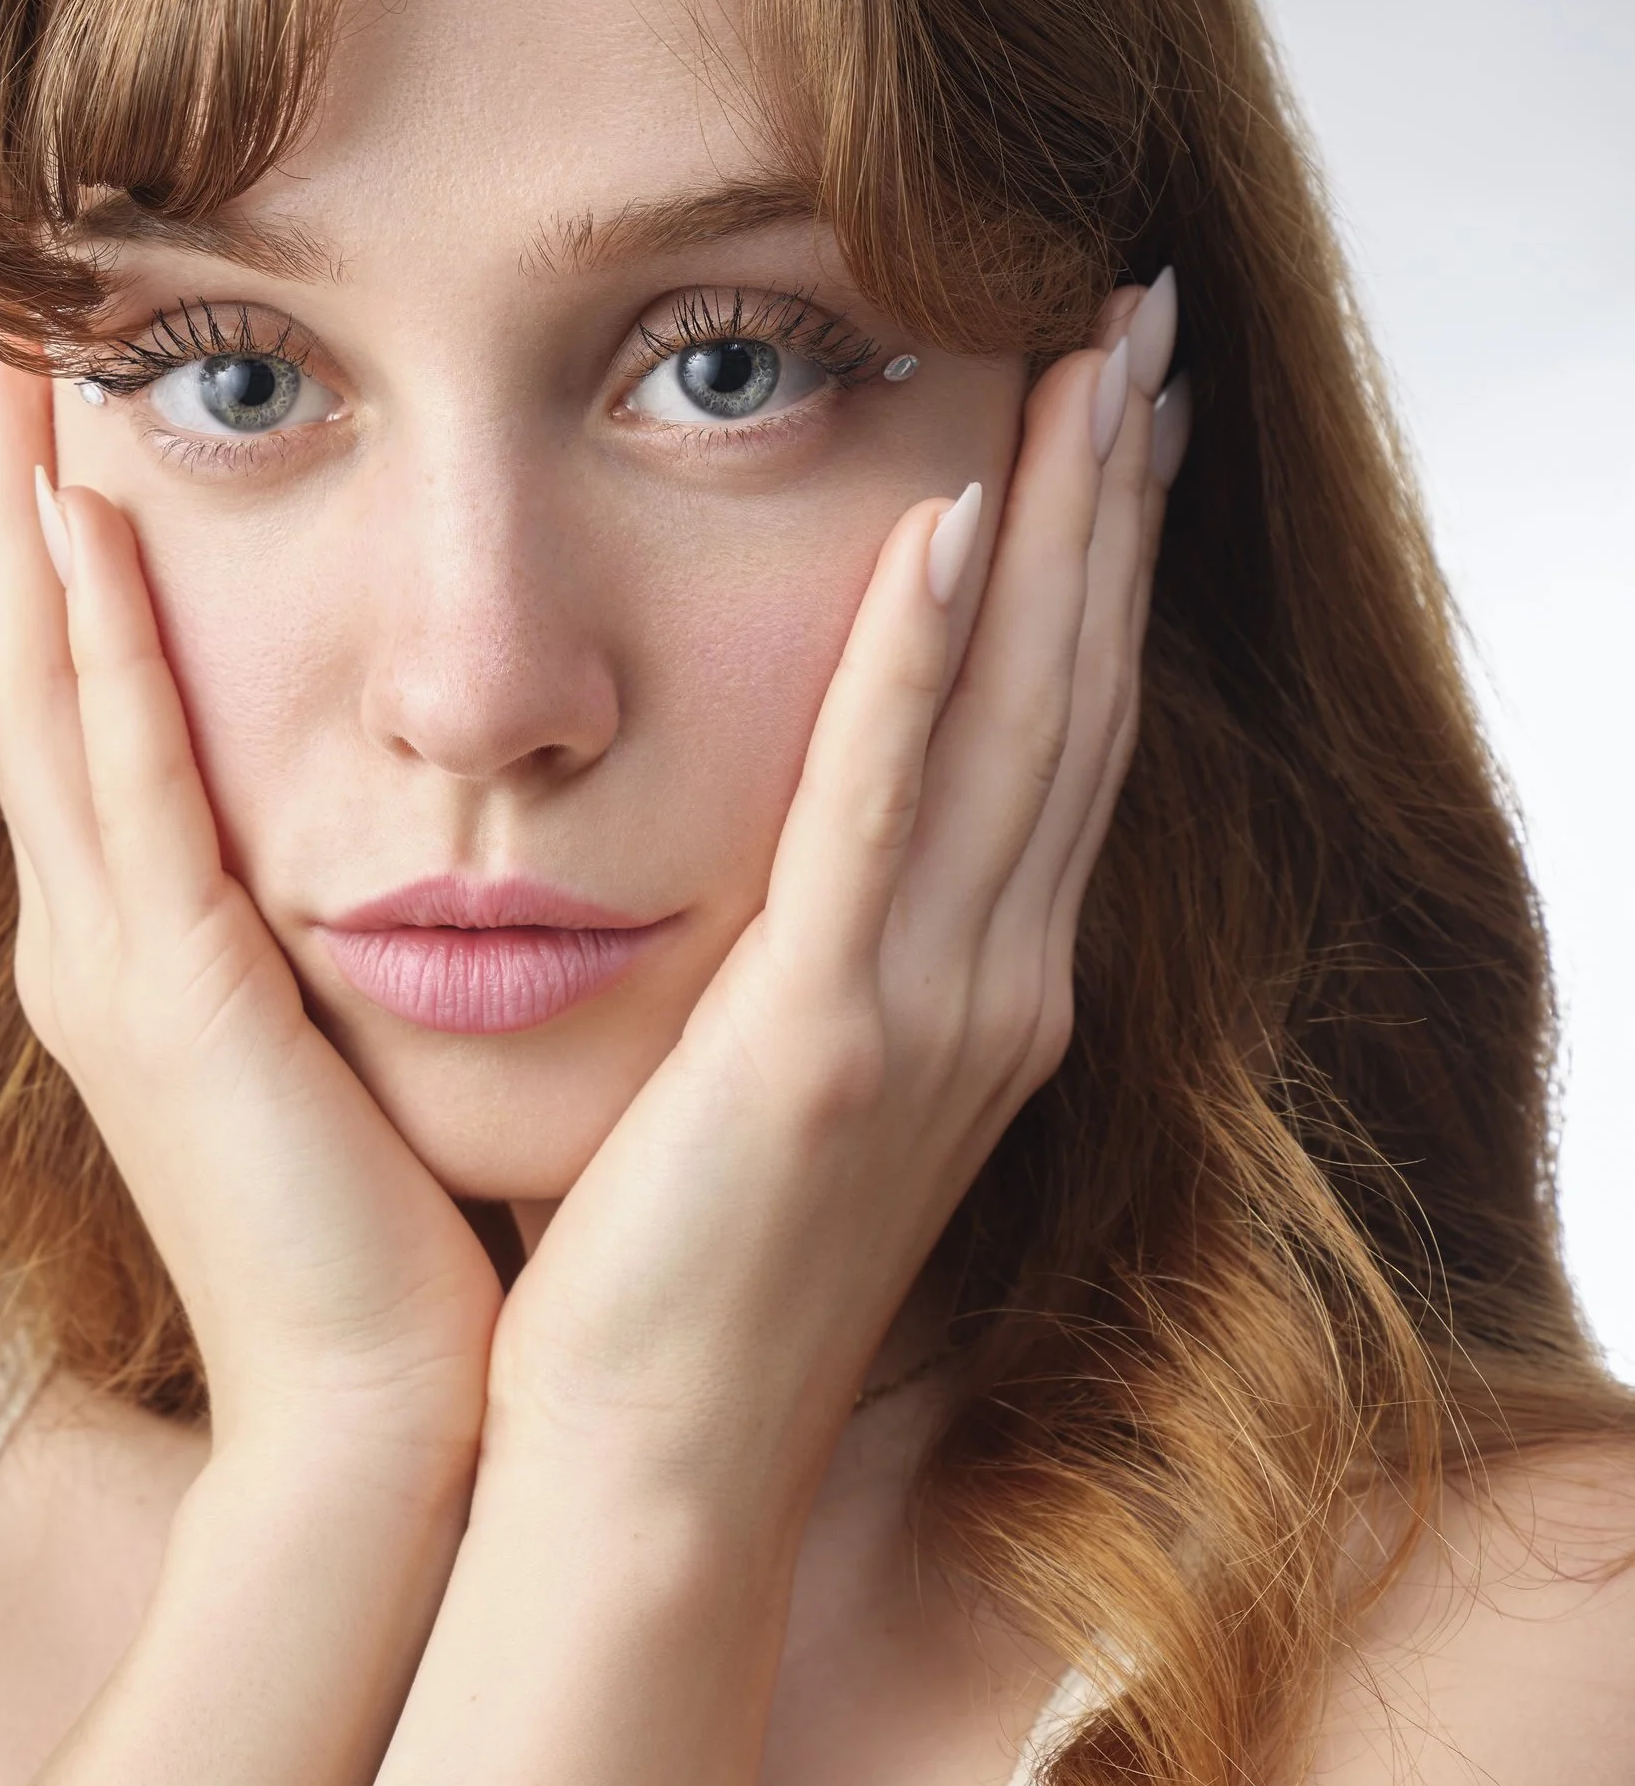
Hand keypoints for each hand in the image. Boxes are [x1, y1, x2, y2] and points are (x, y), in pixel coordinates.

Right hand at [0, 331, 499, 1484]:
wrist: (394, 1425)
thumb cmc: (394, 1241)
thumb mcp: (342, 1038)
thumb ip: (324, 917)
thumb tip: (399, 810)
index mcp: (140, 937)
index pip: (77, 684)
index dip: (44, 524)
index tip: (48, 366)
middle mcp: (94, 931)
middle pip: (24, 652)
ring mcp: (111, 965)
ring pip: (45, 687)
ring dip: (17, 507)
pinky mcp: (170, 1005)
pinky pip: (127, 787)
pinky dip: (101, 645)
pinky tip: (83, 514)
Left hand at [482, 284, 1180, 1539]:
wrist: (643, 1473)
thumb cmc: (677, 1282)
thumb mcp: (781, 1087)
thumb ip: (827, 953)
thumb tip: (814, 848)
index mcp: (979, 991)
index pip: (1058, 727)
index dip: (1098, 555)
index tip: (1112, 400)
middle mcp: (996, 990)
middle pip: (1077, 690)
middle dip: (1115, 493)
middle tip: (1143, 312)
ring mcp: (931, 1020)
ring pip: (1017, 723)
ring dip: (1058, 528)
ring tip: (1088, 356)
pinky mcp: (829, 1050)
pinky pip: (880, 820)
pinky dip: (920, 671)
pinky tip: (946, 527)